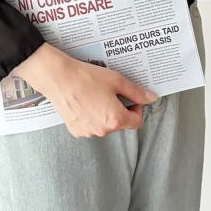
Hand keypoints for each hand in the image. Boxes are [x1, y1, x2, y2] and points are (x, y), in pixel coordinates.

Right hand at [11, 42, 158, 137]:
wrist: (59, 78)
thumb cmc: (87, 77)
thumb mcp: (116, 80)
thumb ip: (136, 92)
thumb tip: (151, 98)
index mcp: (115, 119)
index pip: (136, 122)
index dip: (136, 108)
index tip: (129, 97)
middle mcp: (102, 130)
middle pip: (119, 123)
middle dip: (119, 109)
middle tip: (109, 91)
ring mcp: (87, 132)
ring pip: (104, 125)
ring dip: (104, 113)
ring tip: (94, 94)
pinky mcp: (75, 130)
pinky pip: (90, 125)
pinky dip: (91, 116)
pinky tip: (84, 101)